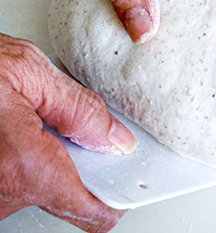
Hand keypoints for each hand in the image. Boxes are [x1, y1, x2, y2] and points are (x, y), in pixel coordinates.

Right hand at [0, 33, 135, 231]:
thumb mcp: (28, 74)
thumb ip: (80, 111)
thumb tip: (116, 140)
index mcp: (27, 169)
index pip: (94, 213)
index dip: (118, 194)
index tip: (130, 176)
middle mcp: (1, 195)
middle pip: (67, 194)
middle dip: (75, 159)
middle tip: (64, 121)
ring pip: (36, 186)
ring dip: (43, 155)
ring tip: (25, 115)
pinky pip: (10, 181)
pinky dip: (19, 158)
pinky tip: (8, 127)